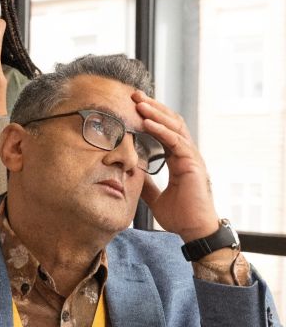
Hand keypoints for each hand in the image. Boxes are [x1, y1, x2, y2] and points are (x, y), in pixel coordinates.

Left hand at [133, 90, 220, 241]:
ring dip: (156, 114)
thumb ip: (146, 183)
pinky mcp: (193, 164)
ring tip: (139, 103)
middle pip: (171, 123)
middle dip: (153, 108)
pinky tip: (148, 123)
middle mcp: (187, 154)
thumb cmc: (180, 215)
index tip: (133, 106)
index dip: (151, 117)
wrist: (194, 230)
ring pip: (175, 127)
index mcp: (178, 159)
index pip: (165, 130)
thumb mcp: (155, 196)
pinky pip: (177, 142)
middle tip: (134, 95)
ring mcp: (191, 157)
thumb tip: (133, 173)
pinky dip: (162, 131)